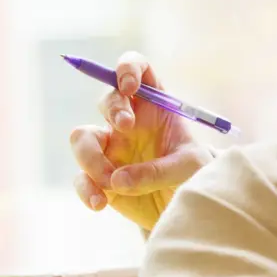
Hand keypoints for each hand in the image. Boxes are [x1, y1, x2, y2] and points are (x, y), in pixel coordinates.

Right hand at [68, 52, 217, 232]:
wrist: (187, 207)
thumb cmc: (195, 175)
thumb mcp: (189, 168)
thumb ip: (159, 170)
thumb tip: (118, 180)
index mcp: (155, 105)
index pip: (138, 69)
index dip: (128, 68)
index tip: (129, 86)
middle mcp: (129, 121)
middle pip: (107, 100)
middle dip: (113, 109)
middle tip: (125, 126)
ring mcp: (111, 148)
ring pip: (82, 138)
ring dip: (91, 157)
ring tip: (112, 182)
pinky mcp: (100, 176)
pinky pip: (82, 177)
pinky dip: (86, 189)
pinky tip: (100, 203)